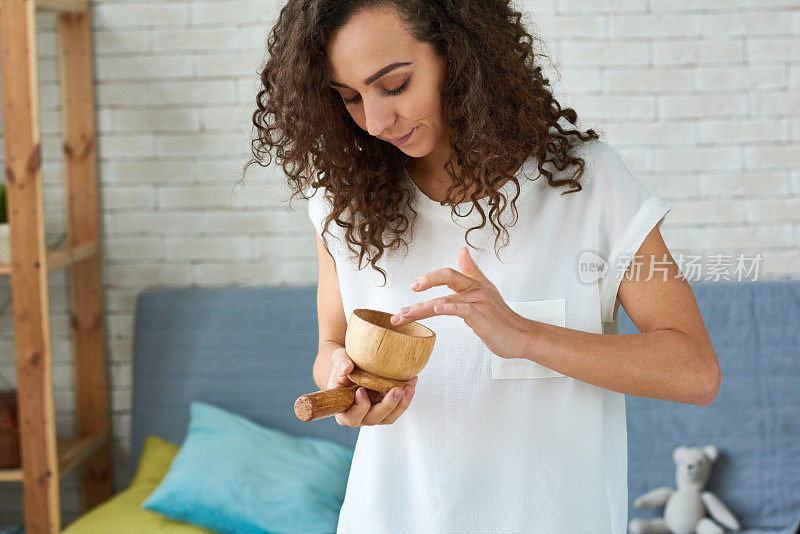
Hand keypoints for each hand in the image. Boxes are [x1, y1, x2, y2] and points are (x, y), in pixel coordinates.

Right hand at [327, 347, 417, 426]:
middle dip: (386, 405)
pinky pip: (397, 410)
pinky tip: (411, 383)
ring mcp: (373, 415)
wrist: (353, 368)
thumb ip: (340, 362)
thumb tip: (346, 367)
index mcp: (343, 410)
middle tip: (396, 390)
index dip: (358, 406)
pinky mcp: (385, 411)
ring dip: (401, 404)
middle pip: (372, 419)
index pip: (351, 416)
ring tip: (409, 387)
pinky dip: (406, 398)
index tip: (362, 390)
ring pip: (389, 418)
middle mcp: (358, 417)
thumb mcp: (338, 360)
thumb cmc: (344, 367)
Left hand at [390, 246, 532, 358]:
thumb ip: (472, 271)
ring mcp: (479, 303)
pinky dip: (448, 308)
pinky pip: (462, 310)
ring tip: (404, 315)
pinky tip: (436, 309)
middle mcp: (476, 290)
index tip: (414, 285)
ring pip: (445, 300)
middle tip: (402, 303)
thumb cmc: (501, 317)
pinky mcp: (483, 318)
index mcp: (474, 284)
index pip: (448, 274)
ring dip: (421, 308)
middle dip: (422, 284)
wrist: (523, 336)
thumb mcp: (486, 290)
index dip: (429, 277)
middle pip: (446, 279)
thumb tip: (462, 250)